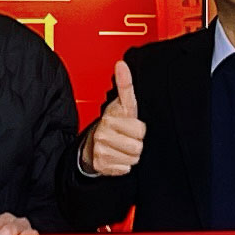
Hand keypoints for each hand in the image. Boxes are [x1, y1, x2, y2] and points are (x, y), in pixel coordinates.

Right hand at [76, 59, 144, 179]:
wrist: (94, 143)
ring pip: (132, 159)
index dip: (139, 129)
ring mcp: (101, 150)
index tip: (130, 124)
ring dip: (130, 155)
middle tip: (126, 137)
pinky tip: (117, 156)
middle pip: (137, 147)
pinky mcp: (101, 165)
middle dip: (135, 143)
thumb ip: (125, 84)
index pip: (140, 130)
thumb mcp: (123, 104)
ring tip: (122, 146)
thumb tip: (121, 64)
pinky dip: (123, 165)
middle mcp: (103, 134)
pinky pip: (124, 169)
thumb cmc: (114, 123)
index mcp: (111, 118)